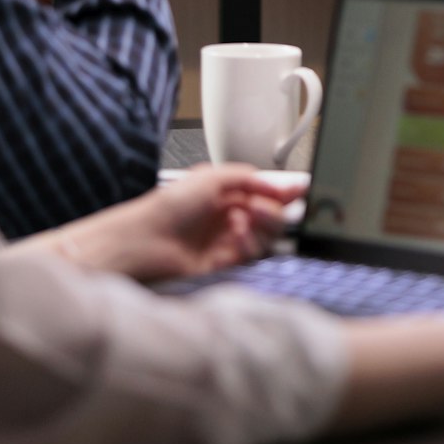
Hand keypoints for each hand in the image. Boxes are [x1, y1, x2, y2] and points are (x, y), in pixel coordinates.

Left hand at [86, 165, 294, 283]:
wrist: (144, 243)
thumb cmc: (168, 208)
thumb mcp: (211, 177)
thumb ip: (248, 177)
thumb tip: (280, 182)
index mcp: (227, 194)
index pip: (266, 193)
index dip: (284, 192)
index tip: (300, 190)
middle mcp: (230, 218)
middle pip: (272, 217)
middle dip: (273, 210)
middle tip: (262, 206)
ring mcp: (228, 243)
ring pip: (266, 238)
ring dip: (261, 227)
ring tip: (244, 220)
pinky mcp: (226, 267)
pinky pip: (251, 257)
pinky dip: (249, 245)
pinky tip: (236, 237)